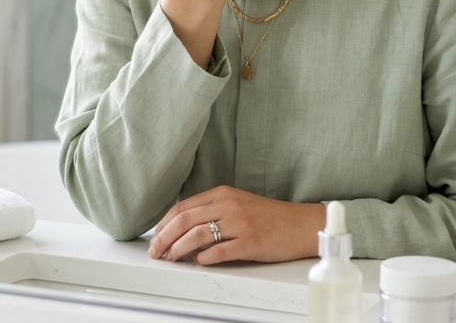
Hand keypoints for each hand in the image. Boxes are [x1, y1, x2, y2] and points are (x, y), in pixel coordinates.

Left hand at [147, 185, 324, 264]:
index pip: (182, 207)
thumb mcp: (237, 204)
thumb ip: (211, 211)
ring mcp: (240, 223)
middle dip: (163, 238)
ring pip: (197, 235)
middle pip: (184, 220)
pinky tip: (198, 262)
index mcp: (222, 194)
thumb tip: (182, 230)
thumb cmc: (268, 217)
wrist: (299, 224)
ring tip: (171, 258)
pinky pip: (219, 251)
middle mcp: (228, 205)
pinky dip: (204, 258)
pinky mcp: (250, 242)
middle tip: (155, 252)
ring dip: (178, 249)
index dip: (163, 225)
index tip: (155, 238)